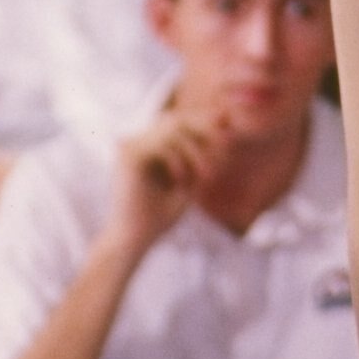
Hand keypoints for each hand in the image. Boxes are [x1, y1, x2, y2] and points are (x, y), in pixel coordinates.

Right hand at [104, 104, 227, 259]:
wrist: (135, 240)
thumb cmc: (161, 216)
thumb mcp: (190, 181)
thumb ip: (203, 155)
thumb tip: (224, 131)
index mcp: (150, 145)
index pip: (180, 121)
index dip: (205, 122)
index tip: (229, 133)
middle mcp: (139, 141)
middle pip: (177, 118)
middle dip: (206, 130)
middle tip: (227, 145)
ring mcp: (131, 146)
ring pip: (173, 129)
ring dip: (196, 151)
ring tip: (207, 175)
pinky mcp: (129, 156)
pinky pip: (162, 144)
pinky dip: (179, 160)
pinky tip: (182, 179)